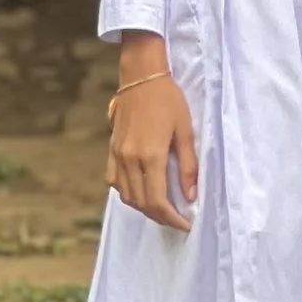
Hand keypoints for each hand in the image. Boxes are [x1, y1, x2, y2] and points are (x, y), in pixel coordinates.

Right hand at [109, 36, 198, 228]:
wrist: (141, 77)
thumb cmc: (169, 101)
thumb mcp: (186, 131)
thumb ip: (187, 166)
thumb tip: (190, 196)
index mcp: (151, 155)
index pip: (158, 201)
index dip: (171, 218)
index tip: (185, 224)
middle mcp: (130, 159)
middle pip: (141, 203)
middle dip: (160, 217)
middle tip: (177, 219)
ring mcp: (117, 155)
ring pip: (126, 195)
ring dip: (144, 207)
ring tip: (162, 208)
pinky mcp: (111, 149)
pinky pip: (114, 181)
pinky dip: (127, 192)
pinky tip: (141, 190)